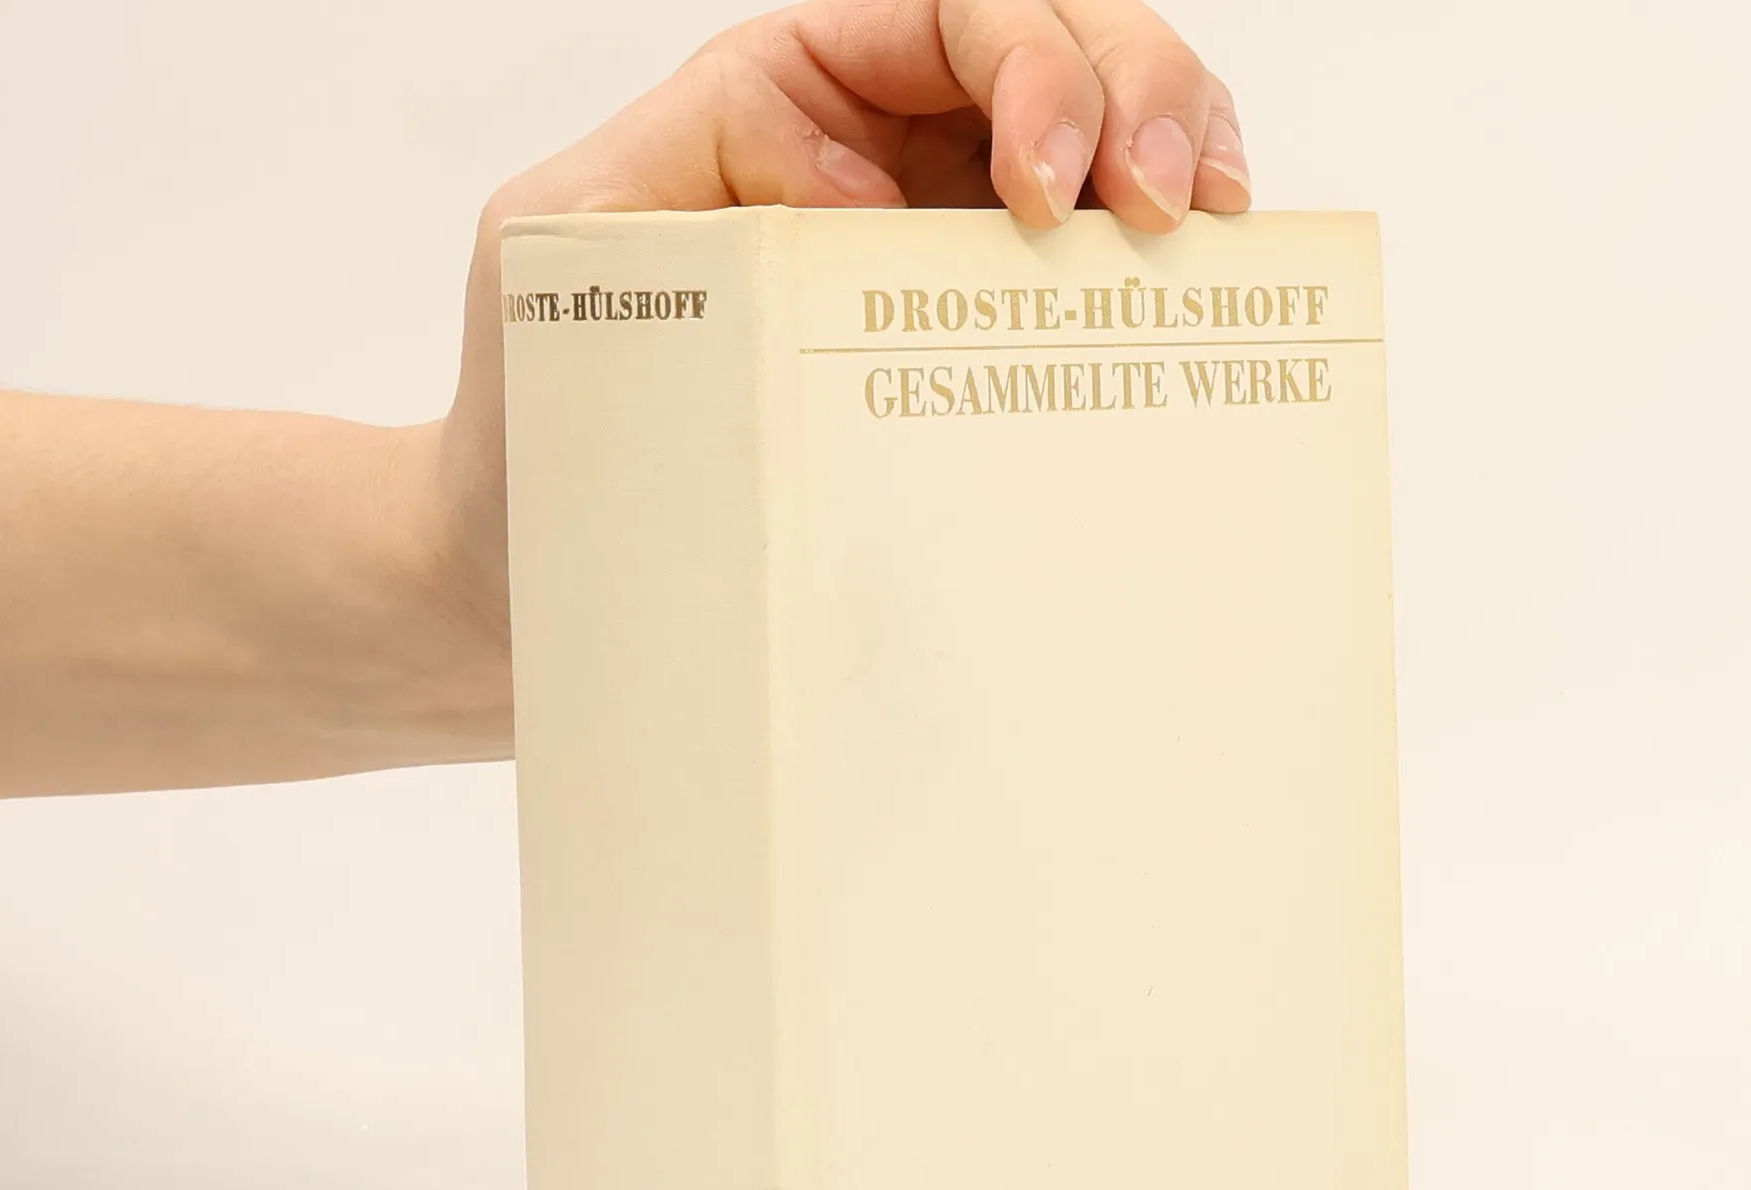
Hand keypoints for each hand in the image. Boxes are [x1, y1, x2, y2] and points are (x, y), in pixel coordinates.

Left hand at [435, 0, 1250, 641]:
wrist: (541, 572)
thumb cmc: (542, 407)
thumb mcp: (571, 243)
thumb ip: (704, 164)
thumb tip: (863, 183)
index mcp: (789, 98)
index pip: (951, 15)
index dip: (1034, 63)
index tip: (1049, 188)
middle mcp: (881, 153)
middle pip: (1054, 48)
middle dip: (1136, 91)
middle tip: (1167, 204)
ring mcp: (939, 249)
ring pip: (1100, 141)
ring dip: (1176, 149)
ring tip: (1210, 228)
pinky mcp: (967, 350)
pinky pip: (1082, 280)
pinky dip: (1156, 270)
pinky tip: (1194, 288)